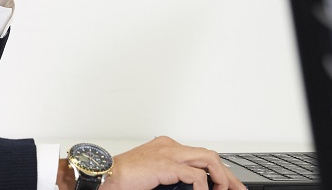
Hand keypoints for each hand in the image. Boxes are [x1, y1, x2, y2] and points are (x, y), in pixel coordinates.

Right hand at [102, 137, 245, 189]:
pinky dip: (202, 186)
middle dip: (227, 175)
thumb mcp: (153, 177)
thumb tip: (188, 189)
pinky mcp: (165, 164)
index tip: (227, 186)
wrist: (104, 175)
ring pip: (208, 159)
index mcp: (166, 148)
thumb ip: (170, 179)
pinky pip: (194, 174)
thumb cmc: (122, 179)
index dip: (217, 172)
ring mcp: (168, 153)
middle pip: (209, 156)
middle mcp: (170, 146)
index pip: (200, 156)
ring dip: (220, 178)